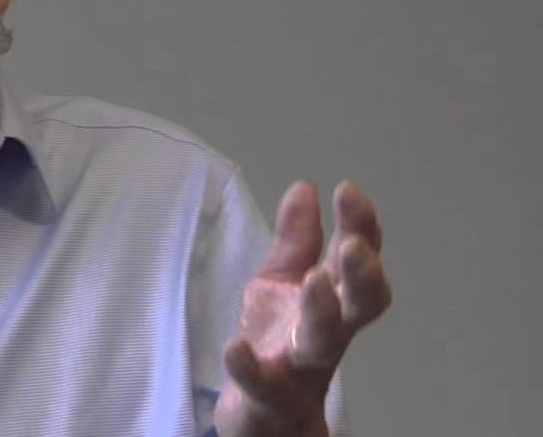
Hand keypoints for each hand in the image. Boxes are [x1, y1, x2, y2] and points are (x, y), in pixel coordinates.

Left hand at [214, 181, 391, 436]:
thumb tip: (305, 187)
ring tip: (313, 281)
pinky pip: (262, 382)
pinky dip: (248, 366)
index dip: (360, 227)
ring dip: (322, 312)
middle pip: (360, 303)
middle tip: (353, 244)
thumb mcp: (282, 280)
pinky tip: (235, 347)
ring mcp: (301, 364)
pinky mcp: (268, 393)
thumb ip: (296, 239)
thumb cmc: (279, 336)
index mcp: (334, 297)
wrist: (262, 409)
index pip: (357, 259)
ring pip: (322, 342)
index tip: (348, 190)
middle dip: (361, 273)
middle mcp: (329, 330)